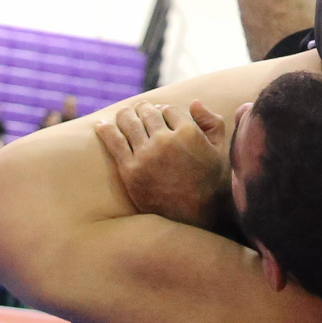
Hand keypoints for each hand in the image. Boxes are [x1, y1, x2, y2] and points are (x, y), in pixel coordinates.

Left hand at [94, 99, 228, 228]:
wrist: (193, 220)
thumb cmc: (210, 185)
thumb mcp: (220, 151)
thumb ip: (212, 122)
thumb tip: (194, 102)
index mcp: (189, 133)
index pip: (169, 109)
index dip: (164, 110)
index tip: (161, 113)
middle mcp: (166, 140)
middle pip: (148, 113)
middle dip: (144, 109)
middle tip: (140, 109)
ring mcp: (146, 155)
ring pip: (129, 123)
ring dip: (125, 115)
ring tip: (123, 114)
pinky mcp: (130, 170)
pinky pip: (114, 142)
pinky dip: (106, 130)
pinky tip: (101, 125)